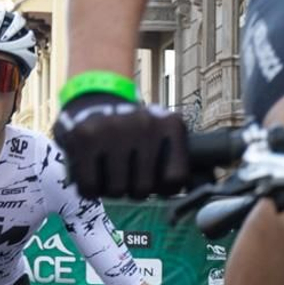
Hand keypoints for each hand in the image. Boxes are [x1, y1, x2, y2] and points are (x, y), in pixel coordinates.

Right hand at [54, 93, 189, 199]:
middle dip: (133, 190)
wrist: (95, 94)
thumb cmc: (132, 129)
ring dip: (112, 189)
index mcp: (171, 124)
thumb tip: (199, 185)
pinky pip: (91, 186)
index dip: (163, 188)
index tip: (154, 180)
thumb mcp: (162, 135)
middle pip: (143, 189)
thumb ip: (175, 161)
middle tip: (127, 174)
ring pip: (117, 190)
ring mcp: (113, 129)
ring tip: (109, 172)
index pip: (176, 179)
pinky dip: (91, 188)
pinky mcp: (85, 137)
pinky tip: (93, 173)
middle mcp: (145, 123)